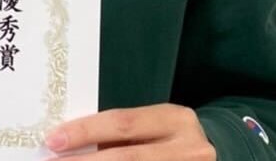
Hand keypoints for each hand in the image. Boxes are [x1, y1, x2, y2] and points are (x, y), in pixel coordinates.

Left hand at [44, 104, 215, 160]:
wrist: (220, 153)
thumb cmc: (172, 137)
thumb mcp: (155, 125)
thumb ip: (122, 132)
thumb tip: (73, 140)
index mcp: (174, 119)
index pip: (123, 123)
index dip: (86, 131)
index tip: (54, 140)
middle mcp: (187, 148)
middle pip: (127, 158)